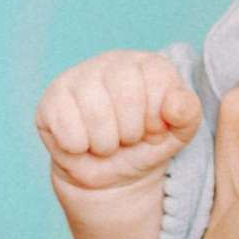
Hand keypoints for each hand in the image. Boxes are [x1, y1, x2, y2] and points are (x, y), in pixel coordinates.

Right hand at [36, 49, 200, 192]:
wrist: (111, 176)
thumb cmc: (145, 147)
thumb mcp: (177, 134)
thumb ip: (187, 115)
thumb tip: (176, 105)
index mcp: (147, 64)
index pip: (157, 79)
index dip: (156, 116)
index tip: (153, 129)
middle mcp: (112, 62)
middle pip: (126, 94)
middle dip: (131, 132)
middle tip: (128, 138)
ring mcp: (78, 77)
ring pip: (96, 113)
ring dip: (105, 144)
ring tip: (107, 144)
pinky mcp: (51, 99)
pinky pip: (67, 128)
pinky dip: (78, 147)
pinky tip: (82, 143)